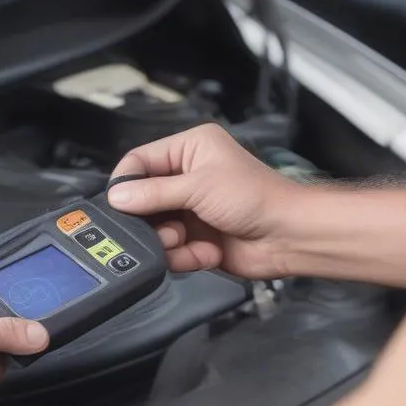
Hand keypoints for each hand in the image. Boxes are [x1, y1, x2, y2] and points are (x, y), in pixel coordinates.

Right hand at [108, 124, 299, 279]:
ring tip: (185, 241)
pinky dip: (185, 256)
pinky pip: (172, 250)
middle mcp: (188, 177)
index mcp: (190, 149)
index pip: (141, 160)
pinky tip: (206, 253)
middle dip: (149, 219)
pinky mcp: (196, 238)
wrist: (287, 236)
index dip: (127, 182)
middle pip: (144, 199)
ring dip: (168, 240)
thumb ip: (154, 193)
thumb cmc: (255, 197)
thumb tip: (118, 196)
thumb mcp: (199, 186)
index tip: (119, 203)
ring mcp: (191, 210)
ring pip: (155, 229)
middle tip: (159, 228)